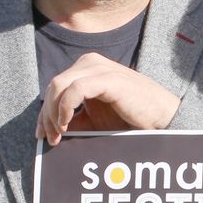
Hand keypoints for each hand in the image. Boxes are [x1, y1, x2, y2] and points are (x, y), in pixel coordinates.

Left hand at [36, 53, 179, 144]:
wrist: (160, 118)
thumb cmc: (129, 118)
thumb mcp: (94, 120)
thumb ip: (72, 121)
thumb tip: (48, 132)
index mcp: (85, 69)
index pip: (54, 88)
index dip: (44, 112)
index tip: (42, 136)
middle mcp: (89, 63)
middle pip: (53, 86)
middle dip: (46, 115)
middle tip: (51, 139)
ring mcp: (98, 68)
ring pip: (58, 86)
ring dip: (53, 113)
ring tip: (60, 134)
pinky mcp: (107, 78)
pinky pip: (75, 89)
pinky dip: (65, 108)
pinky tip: (67, 124)